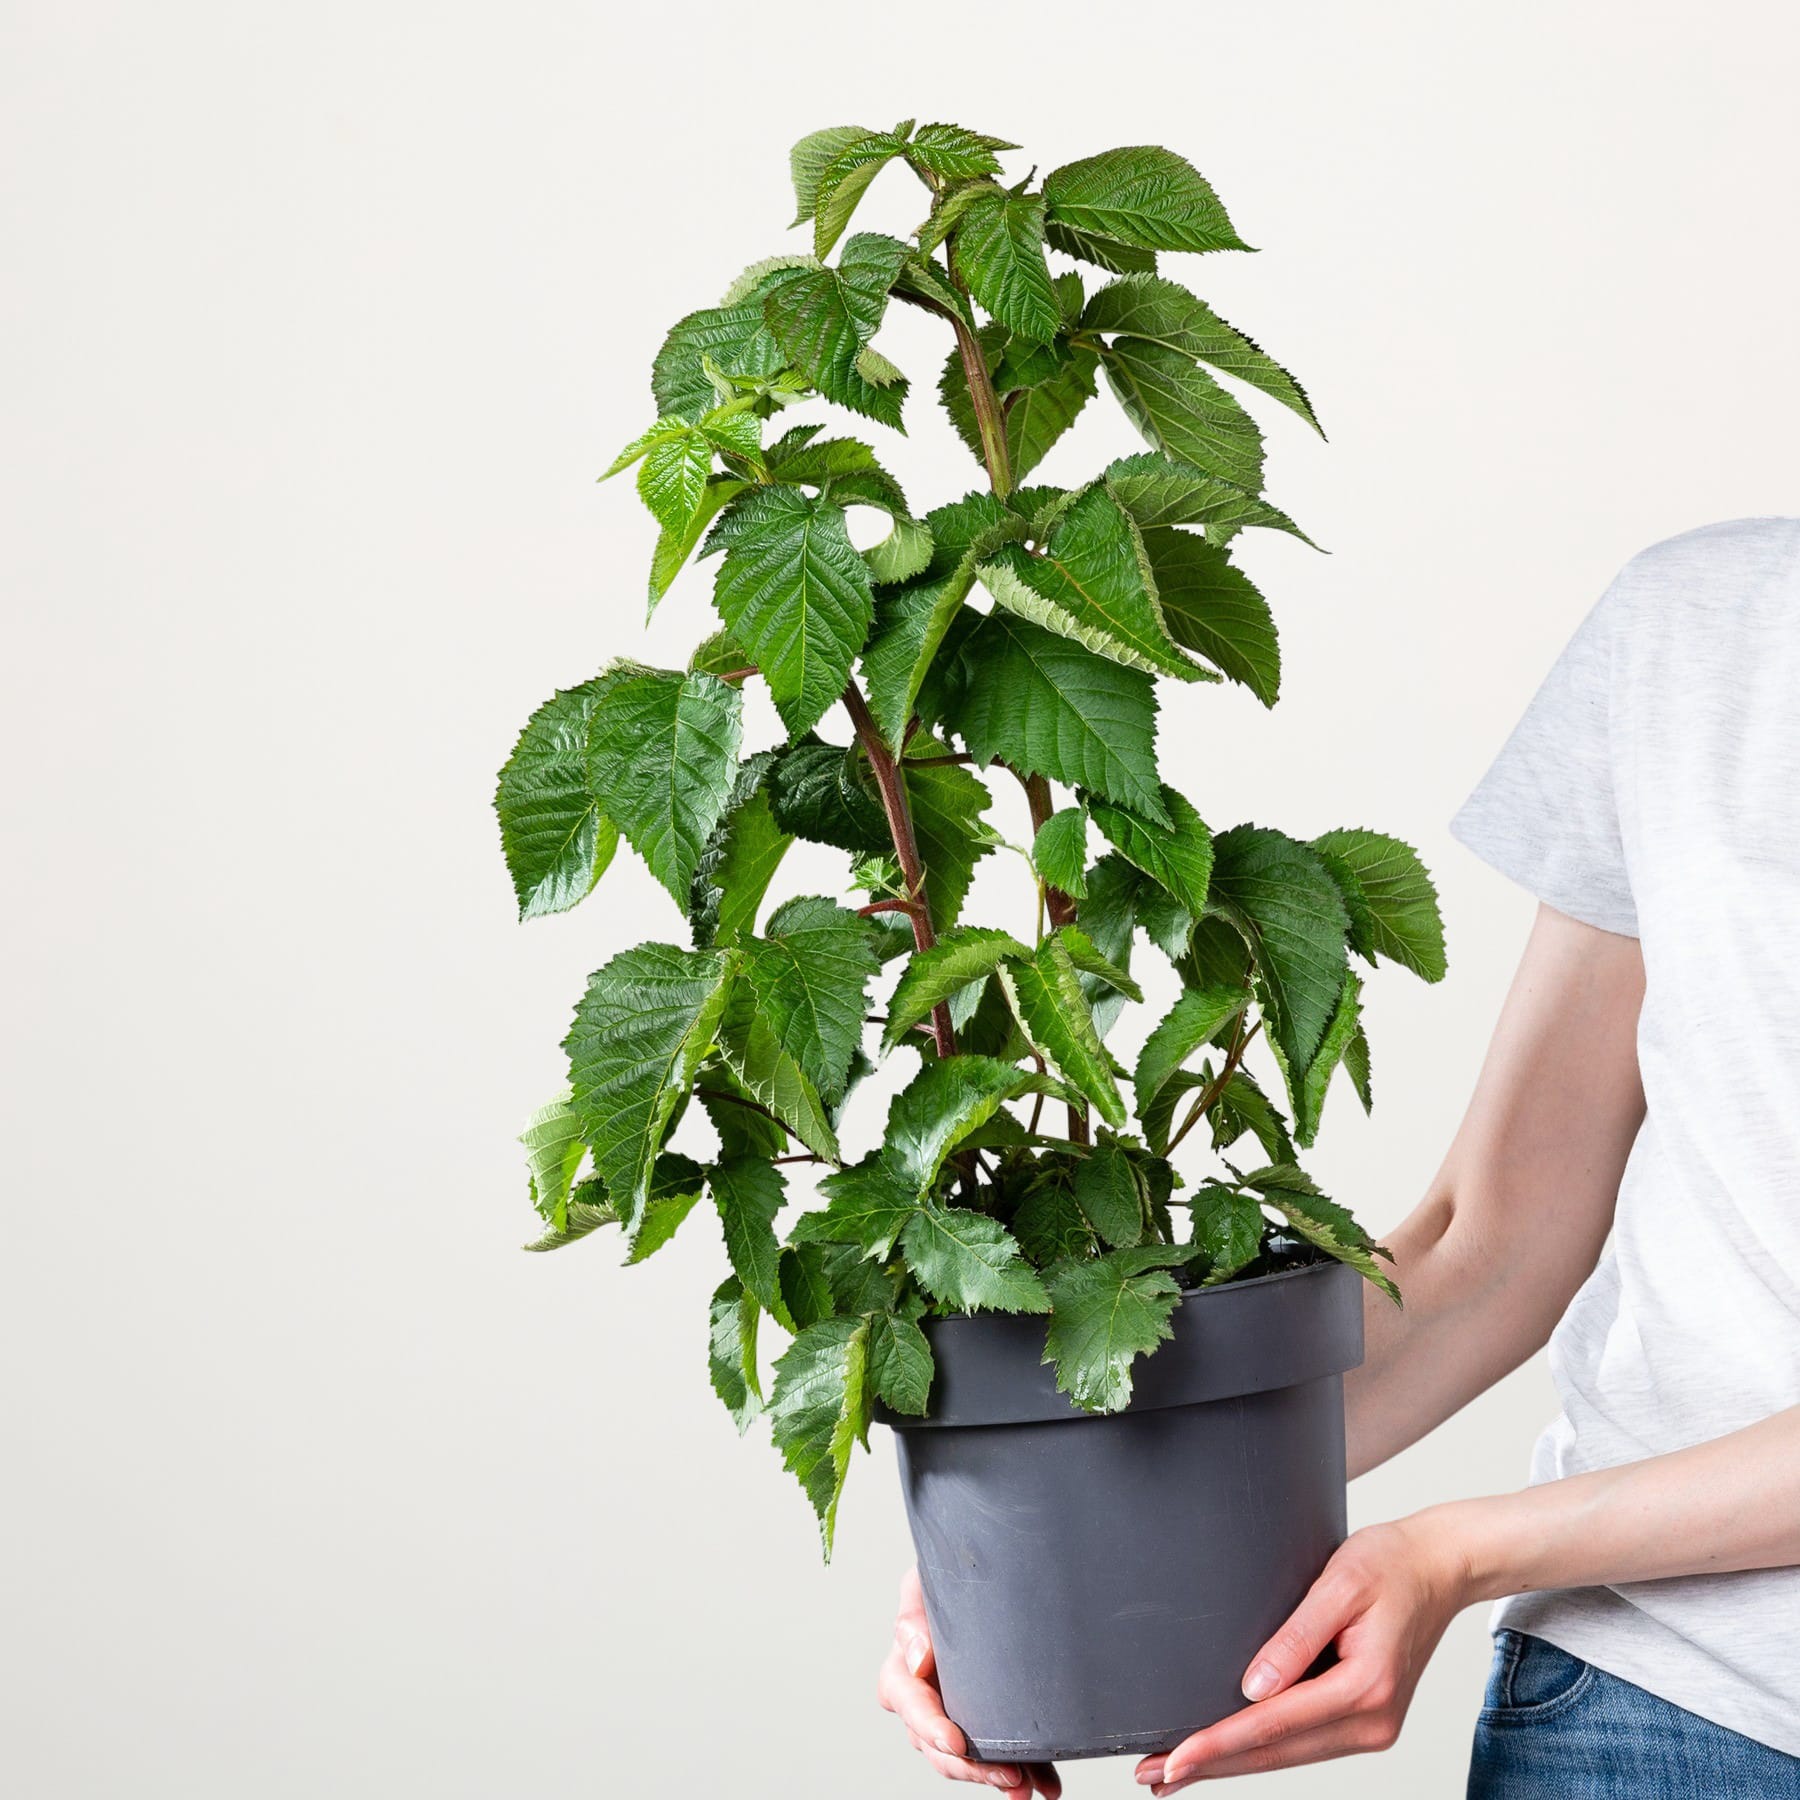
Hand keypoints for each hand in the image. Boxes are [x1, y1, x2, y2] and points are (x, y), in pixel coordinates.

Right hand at [876, 1567, 1061, 1796]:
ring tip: (1030, 1785)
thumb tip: (918, 1659)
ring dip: (997, 1777)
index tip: (957, 1743)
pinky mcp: (982, 1727)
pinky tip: (1047, 1783)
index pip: (910, 1705)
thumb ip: (912, 1616)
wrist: (973, 1588)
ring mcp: (952, 1720)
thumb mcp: (921, 1585)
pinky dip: (1026, 1773)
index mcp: (903, 1673)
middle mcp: (923, 1704)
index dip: (931, 1727)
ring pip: (968, 1762)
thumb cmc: (942, 1584)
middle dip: (972, 1768)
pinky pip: (999, 1757)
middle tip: (1009, 1774)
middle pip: (938, 1747)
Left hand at [1134, 1512, 1470, 1791]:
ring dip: (1231, 1763)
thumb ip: (1296, 1636)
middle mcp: (1372, 1720)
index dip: (1218, 1745)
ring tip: (1175, 1771)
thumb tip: (1252, 1689)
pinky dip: (1261, 1750)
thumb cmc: (1390, 1564)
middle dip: (1212, 1766)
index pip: (1273, 1725)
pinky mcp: (1365, 1720)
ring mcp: (1372, 1727)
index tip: (1173, 1760)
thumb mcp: (1340, 1583)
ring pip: (1287, 1756)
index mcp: (1366, 1687)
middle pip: (1276, 1754)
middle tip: (1152, 1777)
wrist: (1440, 1568)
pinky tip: (1227, 1752)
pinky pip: (1303, 1743)